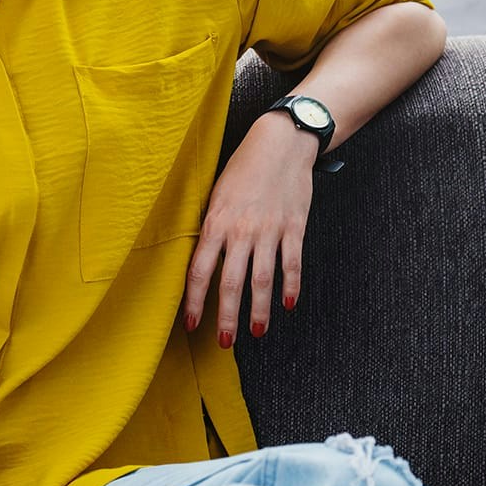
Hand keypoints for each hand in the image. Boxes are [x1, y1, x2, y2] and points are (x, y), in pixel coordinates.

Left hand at [182, 113, 316, 346]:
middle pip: (231, 283)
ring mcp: (270, 231)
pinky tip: (288, 305)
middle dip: (227, 317)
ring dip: (259, 311)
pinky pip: (292, 264)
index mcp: (217, 222)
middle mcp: (242, 230)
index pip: (200, 270)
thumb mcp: (216, 193)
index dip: (194, 301)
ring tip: (256, 332)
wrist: (281, 143)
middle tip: (224, 342)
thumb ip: (211, 227)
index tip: (191, 323)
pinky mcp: (294, 228)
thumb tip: (201, 259)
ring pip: (263, 280)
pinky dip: (291, 287)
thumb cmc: (244, 167)